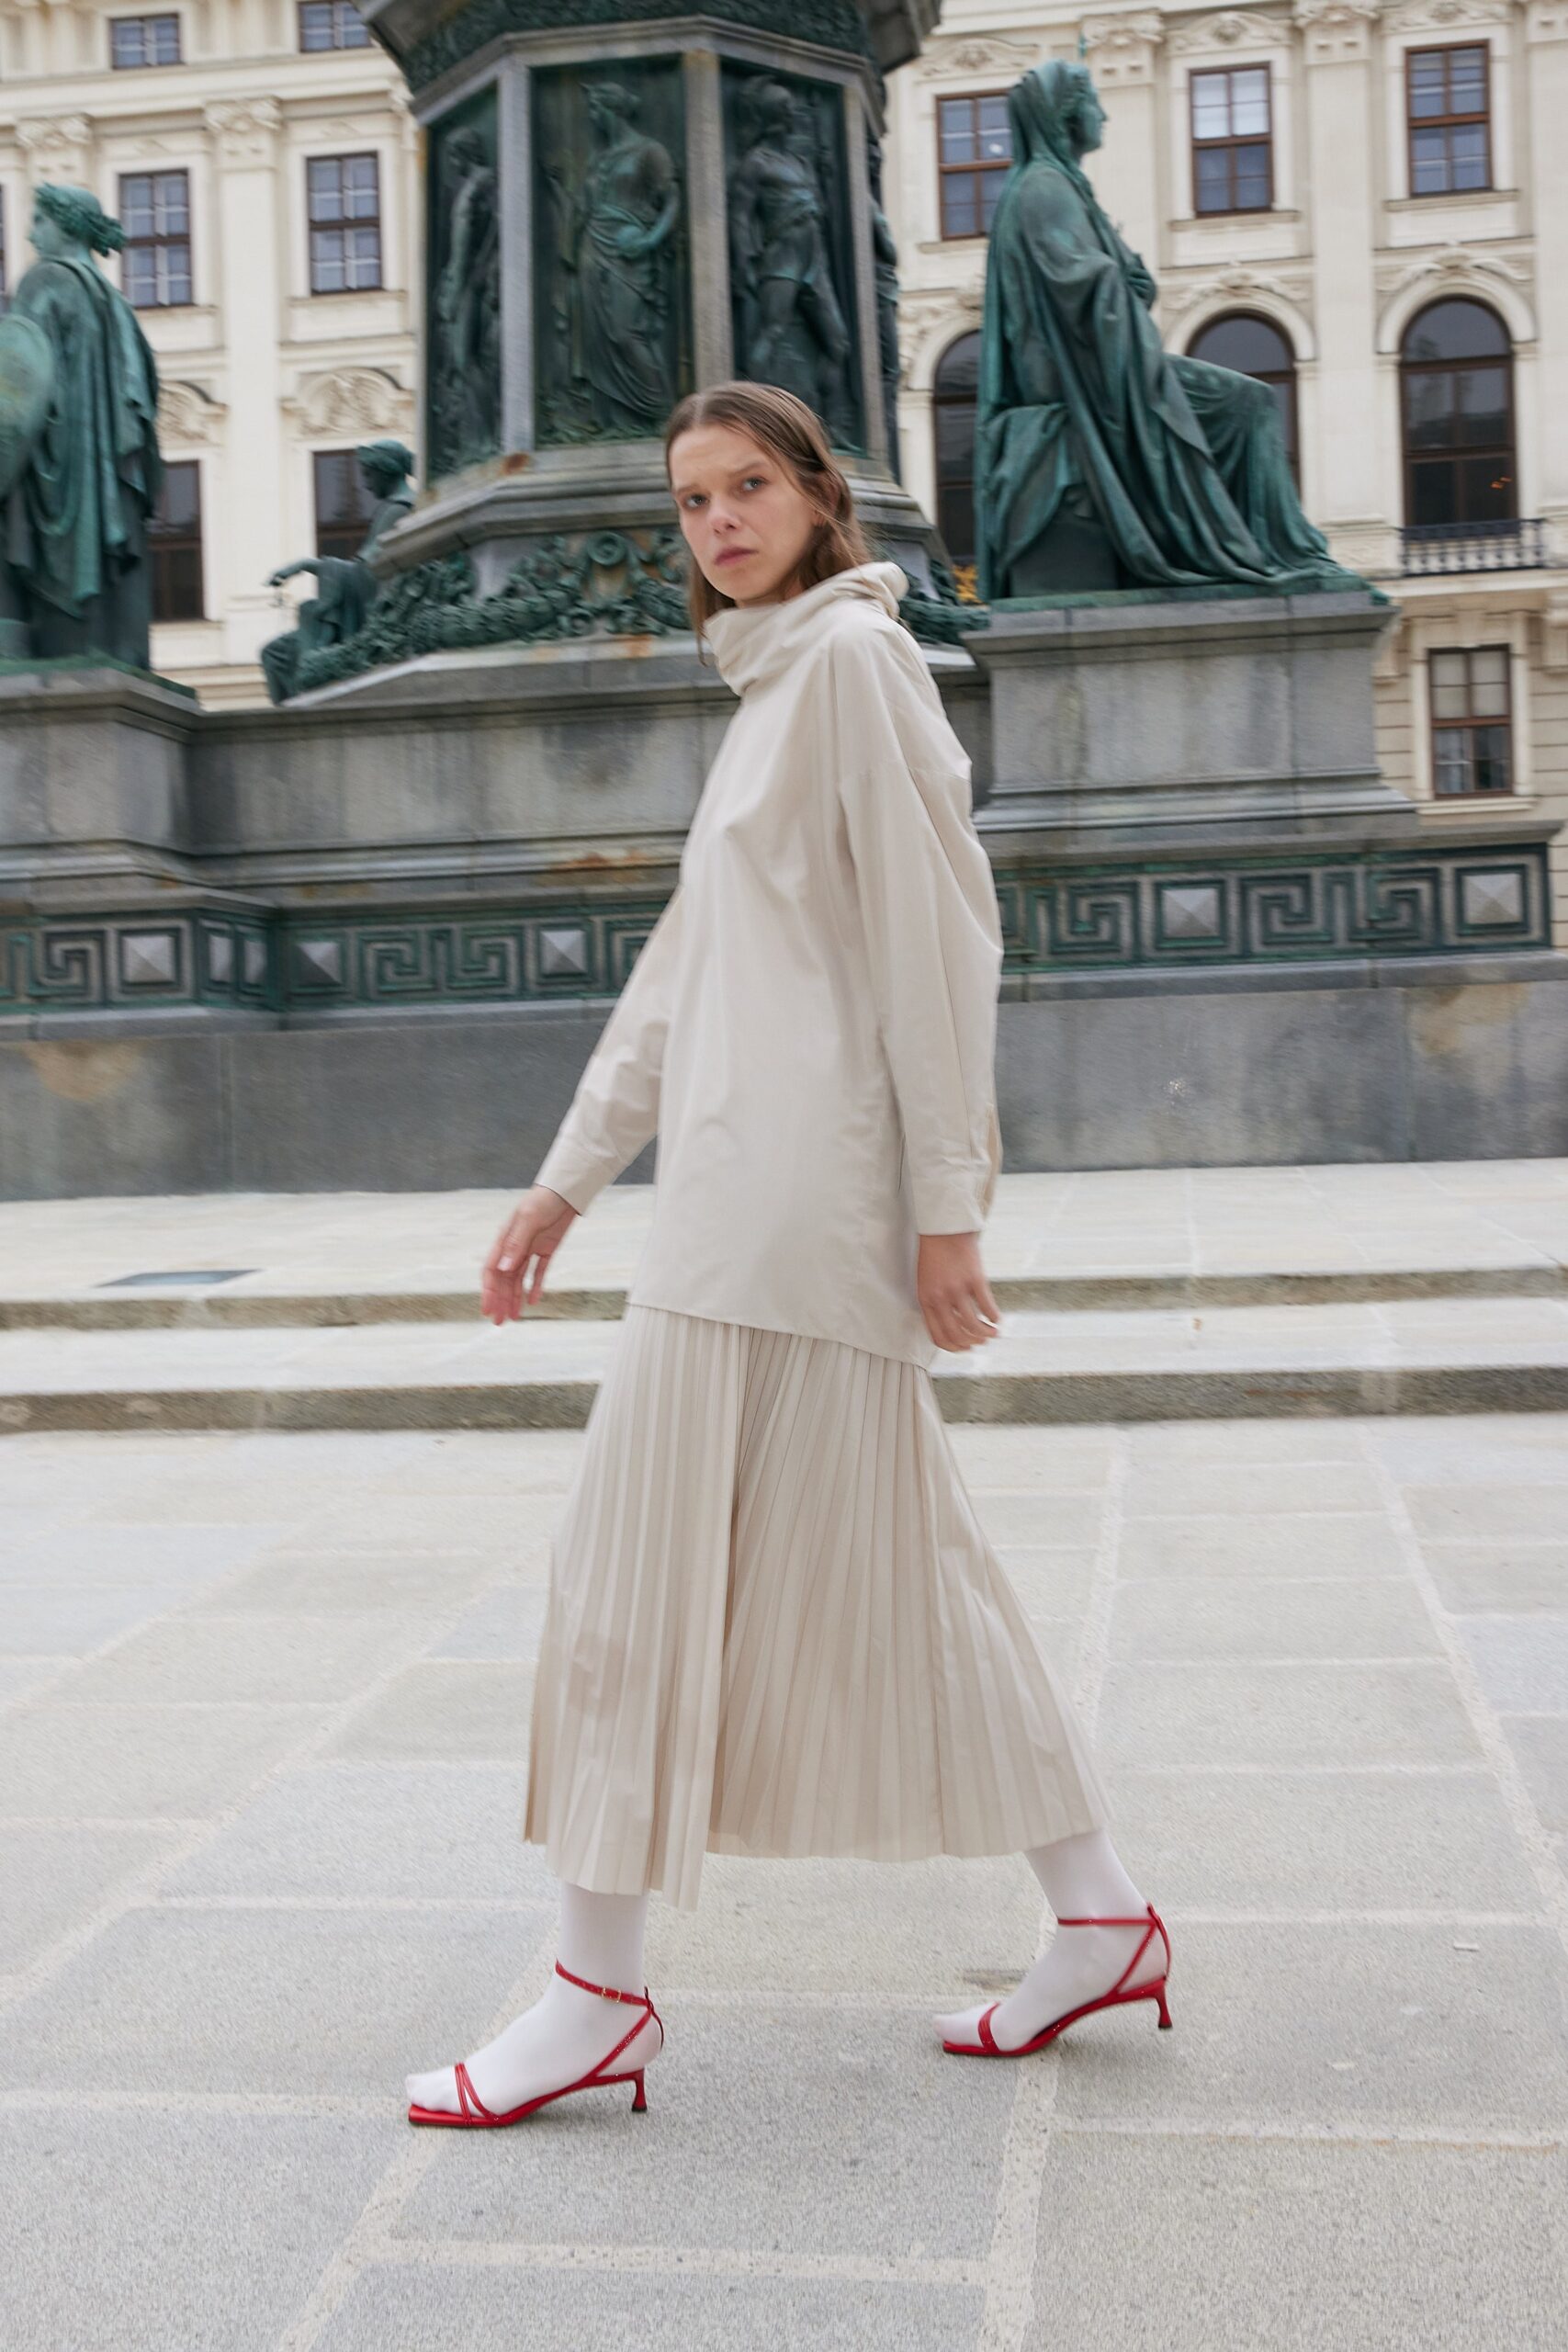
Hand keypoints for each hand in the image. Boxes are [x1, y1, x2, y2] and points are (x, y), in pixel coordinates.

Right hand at [481, 1186, 577, 1325]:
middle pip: (504, 1279)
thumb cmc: (543, 1200)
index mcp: (505, 1240)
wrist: (566, 1191)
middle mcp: (514, 1247)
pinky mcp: (546, 1249)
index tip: (488, 1310)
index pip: (492, 1270)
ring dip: (515, 1298)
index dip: (488, 1291)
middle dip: (500, 1301)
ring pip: (519, 1279)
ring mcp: (530, 1249)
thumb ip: (516, 1244)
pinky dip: (535, 1286)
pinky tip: (533, 1301)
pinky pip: (538, 1272)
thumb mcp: (529, 1219)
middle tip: (499, 1322)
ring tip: (514, 1318)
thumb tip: (503, 1269)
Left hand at [916, 1232, 1000, 1353]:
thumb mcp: (925, 1282)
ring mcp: (958, 1289)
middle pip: (957, 1335)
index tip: (964, 1348)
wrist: (943, 1229)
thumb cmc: (934, 1255)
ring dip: (986, 1334)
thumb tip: (950, 1325)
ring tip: (993, 1333)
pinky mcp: (975, 1279)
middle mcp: (941, 1298)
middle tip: (981, 1341)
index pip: (939, 1337)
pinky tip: (997, 1318)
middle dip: (971, 1343)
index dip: (954, 1348)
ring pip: (973, 1325)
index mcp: (926, 1301)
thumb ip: (934, 1303)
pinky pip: (987, 1307)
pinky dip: (994, 1317)